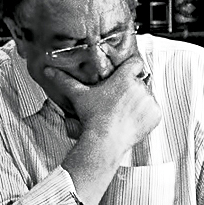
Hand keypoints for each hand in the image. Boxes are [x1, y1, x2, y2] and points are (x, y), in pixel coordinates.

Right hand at [43, 56, 160, 154]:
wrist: (105, 141)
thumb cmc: (92, 117)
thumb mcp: (79, 96)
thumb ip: (65, 81)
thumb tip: (47, 70)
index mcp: (125, 78)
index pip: (136, 63)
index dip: (131, 68)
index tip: (126, 75)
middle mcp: (140, 86)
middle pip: (140, 82)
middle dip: (132, 89)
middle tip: (120, 101)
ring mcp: (149, 101)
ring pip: (147, 97)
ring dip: (140, 102)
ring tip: (125, 113)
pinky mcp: (156, 115)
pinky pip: (154, 111)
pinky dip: (147, 116)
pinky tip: (133, 121)